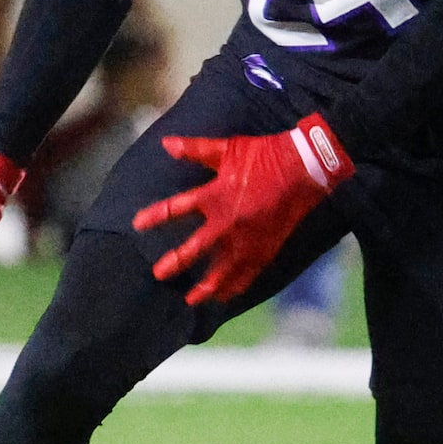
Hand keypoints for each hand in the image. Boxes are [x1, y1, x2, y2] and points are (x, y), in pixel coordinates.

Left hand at [131, 115, 349, 305]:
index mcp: (215, 196)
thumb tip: (165, 143)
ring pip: (223, 270)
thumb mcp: (227, 149)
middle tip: (159, 274)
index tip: (137, 225)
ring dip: (206, 286)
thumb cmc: (264, 154)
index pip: (176, 209)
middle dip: (176, 262)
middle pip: (196, 248)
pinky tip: (226, 297)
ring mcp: (249, 239)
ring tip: (192, 300)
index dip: (155, 217)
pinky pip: (249, 273)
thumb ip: (194, 150)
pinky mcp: (267, 248)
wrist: (306, 167)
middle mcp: (228, 223)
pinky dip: (236, 286)